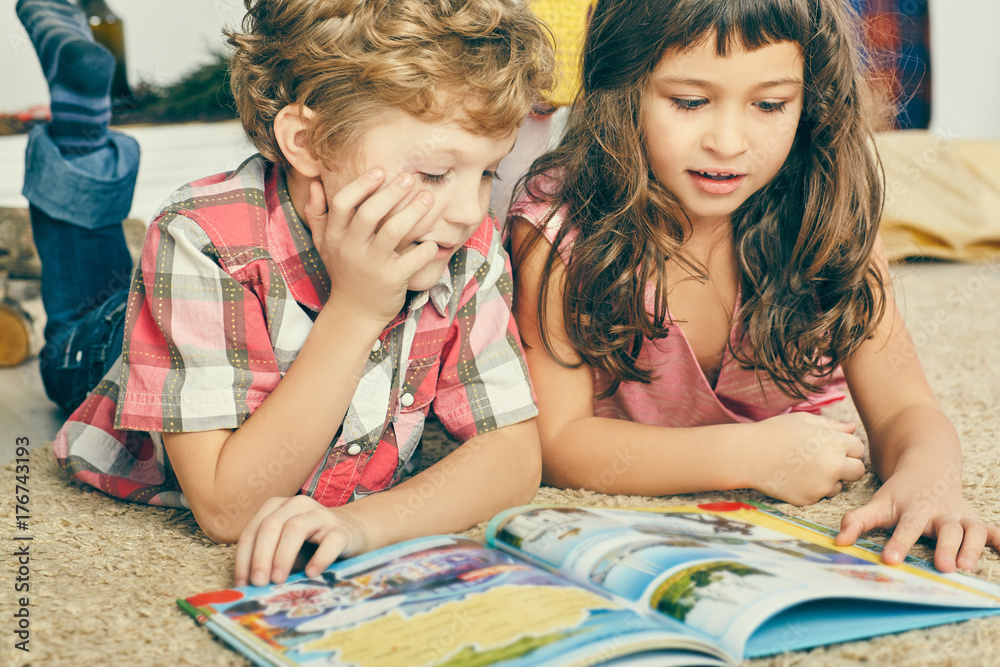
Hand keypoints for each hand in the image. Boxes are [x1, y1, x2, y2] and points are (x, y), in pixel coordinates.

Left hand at [233, 496, 370, 586]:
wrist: (354, 534)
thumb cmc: (312, 546)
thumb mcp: (286, 552)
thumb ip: (269, 563)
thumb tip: (249, 588)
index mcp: (277, 508)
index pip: (253, 531)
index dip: (244, 558)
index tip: (242, 584)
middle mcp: (297, 505)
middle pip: (271, 525)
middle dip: (261, 555)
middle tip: (259, 582)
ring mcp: (322, 514)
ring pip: (296, 527)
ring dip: (283, 555)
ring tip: (278, 580)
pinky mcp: (343, 529)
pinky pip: (330, 540)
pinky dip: (319, 558)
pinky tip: (311, 573)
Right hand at [304, 169, 438, 325]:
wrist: (354, 313)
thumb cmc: (344, 271)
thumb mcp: (324, 244)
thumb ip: (317, 214)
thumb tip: (314, 184)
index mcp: (334, 237)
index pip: (342, 204)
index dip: (361, 185)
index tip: (380, 171)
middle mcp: (351, 249)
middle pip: (369, 214)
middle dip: (391, 192)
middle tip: (410, 178)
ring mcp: (371, 265)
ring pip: (393, 232)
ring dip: (413, 212)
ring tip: (428, 197)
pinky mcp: (392, 280)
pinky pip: (412, 259)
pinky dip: (425, 249)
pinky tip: (433, 242)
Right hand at [749, 413, 865, 505]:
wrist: (748, 455)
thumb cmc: (774, 432)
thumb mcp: (804, 420)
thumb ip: (832, 425)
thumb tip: (852, 428)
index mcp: (835, 443)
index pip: (858, 448)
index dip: (845, 446)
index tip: (829, 445)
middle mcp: (833, 466)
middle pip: (858, 471)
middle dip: (846, 466)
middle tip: (825, 460)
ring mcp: (821, 486)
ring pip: (839, 486)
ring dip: (829, 479)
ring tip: (804, 468)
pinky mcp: (809, 500)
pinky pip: (819, 496)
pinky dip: (811, 489)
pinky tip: (794, 477)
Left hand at [835, 468, 999, 571]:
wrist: (928, 464)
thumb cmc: (901, 491)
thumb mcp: (879, 502)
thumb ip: (858, 521)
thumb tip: (838, 541)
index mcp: (914, 508)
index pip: (906, 526)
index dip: (899, 542)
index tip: (891, 559)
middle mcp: (940, 512)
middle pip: (946, 529)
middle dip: (945, 548)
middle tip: (942, 567)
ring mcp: (960, 516)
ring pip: (972, 530)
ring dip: (973, 547)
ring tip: (967, 566)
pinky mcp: (973, 519)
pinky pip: (991, 530)